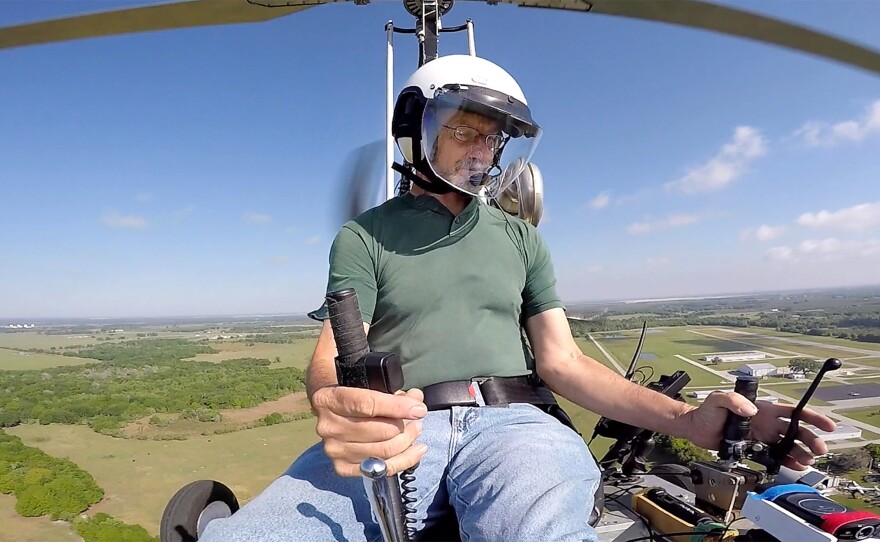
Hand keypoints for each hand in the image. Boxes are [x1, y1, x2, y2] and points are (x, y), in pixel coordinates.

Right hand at [311, 386, 427, 476]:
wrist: (328, 408)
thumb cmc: (350, 390)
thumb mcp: (365, 380)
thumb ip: (390, 386)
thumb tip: (416, 398)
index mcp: (329, 399)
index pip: (368, 405)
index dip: (397, 408)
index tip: (418, 409)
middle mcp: (328, 426)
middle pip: (379, 431)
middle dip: (406, 425)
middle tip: (417, 419)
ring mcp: (334, 449)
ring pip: (382, 451)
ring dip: (407, 441)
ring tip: (416, 431)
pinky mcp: (342, 467)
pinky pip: (381, 469)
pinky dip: (403, 460)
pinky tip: (415, 451)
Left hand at [683, 391, 836, 470]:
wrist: (696, 428)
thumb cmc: (707, 411)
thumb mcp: (718, 399)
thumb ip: (733, 400)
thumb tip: (751, 410)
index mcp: (763, 409)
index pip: (792, 412)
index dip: (812, 417)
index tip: (827, 425)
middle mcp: (766, 423)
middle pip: (795, 431)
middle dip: (810, 439)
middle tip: (818, 450)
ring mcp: (761, 436)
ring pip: (788, 445)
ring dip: (800, 453)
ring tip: (807, 462)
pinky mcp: (754, 448)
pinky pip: (774, 456)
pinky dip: (785, 461)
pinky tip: (793, 466)